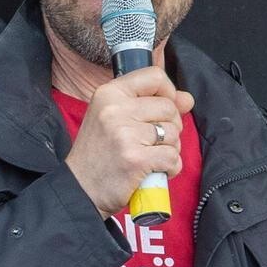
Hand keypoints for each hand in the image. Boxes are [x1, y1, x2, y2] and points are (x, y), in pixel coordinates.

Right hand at [64, 66, 194, 215]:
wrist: (79, 190)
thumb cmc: (98, 155)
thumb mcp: (114, 119)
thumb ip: (150, 104)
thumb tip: (187, 99)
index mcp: (109, 94)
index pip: (155, 76)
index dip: (168, 92)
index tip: (163, 109)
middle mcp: (115, 109)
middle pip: (169, 107)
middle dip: (170, 127)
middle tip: (153, 142)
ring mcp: (125, 134)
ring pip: (173, 133)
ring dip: (170, 149)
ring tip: (150, 157)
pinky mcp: (136, 159)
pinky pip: (172, 157)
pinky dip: (170, 168)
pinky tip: (154, 171)